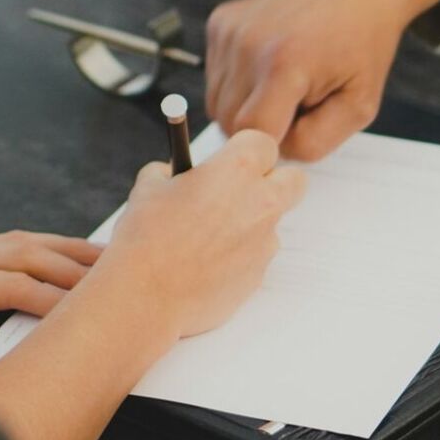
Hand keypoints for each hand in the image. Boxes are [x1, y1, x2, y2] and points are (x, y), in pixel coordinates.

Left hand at [0, 221, 102, 319]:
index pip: (3, 283)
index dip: (45, 295)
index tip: (82, 307)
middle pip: (24, 253)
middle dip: (73, 264)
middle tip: (121, 274)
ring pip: (21, 242)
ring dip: (65, 248)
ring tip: (109, 256)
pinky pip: (8, 245)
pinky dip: (43, 245)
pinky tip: (61, 253)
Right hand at [94, 131, 305, 337]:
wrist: (146, 296)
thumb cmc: (146, 238)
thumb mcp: (149, 187)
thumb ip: (172, 173)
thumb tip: (176, 175)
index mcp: (236, 170)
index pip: (263, 143)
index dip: (245, 150)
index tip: (229, 160)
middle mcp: (260, 203)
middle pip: (294, 180)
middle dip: (274, 181)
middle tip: (241, 190)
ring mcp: (264, 242)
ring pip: (272, 223)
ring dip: (250, 223)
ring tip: (206, 238)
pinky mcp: (258, 275)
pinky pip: (256, 256)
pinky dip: (238, 257)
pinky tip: (204, 264)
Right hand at [205, 0, 439, 160]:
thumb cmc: (361, 45)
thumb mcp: (359, 105)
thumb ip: (315, 142)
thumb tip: (270, 156)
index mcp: (285, 64)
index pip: (251, 135)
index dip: (273, 146)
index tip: (297, 133)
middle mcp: (248, 43)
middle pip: (229, 122)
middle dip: (261, 128)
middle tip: (298, 106)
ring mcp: (229, 29)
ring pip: (217, 103)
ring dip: (247, 106)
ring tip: (285, 84)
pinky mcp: (220, 21)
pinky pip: (215, 76)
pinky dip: (239, 82)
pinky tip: (270, 64)